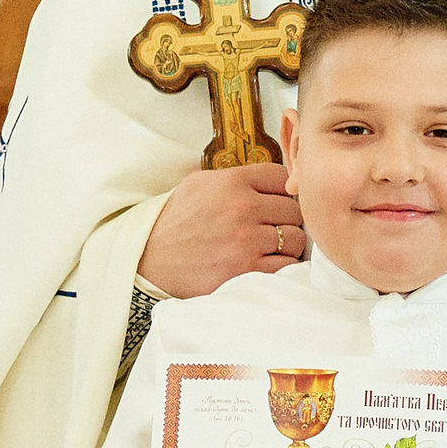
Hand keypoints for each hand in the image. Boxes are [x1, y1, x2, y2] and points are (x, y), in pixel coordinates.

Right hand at [138, 164, 305, 296]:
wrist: (150, 260)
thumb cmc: (175, 223)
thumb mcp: (197, 184)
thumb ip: (232, 177)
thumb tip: (265, 177)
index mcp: (232, 182)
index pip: (281, 177)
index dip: (281, 190)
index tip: (274, 200)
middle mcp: (242, 208)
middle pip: (294, 208)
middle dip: (286, 218)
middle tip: (272, 226)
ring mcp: (247, 240)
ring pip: (296, 238)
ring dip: (287, 244)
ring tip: (270, 247)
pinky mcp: (247, 270)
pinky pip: (286, 265)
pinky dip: (281, 265)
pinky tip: (266, 263)